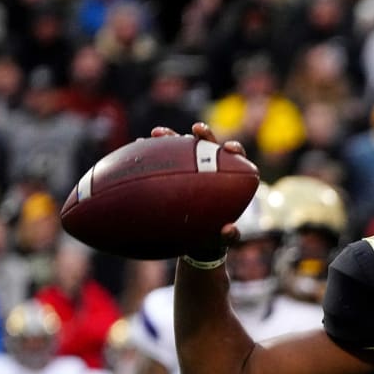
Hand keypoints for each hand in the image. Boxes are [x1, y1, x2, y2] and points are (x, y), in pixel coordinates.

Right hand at [152, 123, 244, 255]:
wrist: (190, 243)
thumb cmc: (211, 239)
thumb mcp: (221, 241)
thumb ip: (229, 237)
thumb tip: (229, 229)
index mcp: (227, 183)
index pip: (235, 160)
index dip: (235, 151)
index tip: (231, 148)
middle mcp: (209, 171)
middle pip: (209, 147)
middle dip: (204, 135)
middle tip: (197, 130)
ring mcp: (188, 171)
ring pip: (181, 149)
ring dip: (171, 137)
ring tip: (157, 133)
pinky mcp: (169, 174)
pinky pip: (160, 161)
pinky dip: (150, 153)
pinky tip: (138, 146)